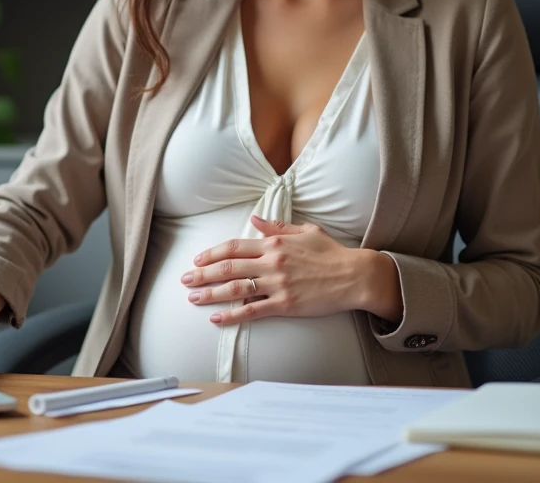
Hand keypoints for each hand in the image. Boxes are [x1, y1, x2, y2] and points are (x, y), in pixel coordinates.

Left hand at [182, 215, 396, 325]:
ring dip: (210, 293)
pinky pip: (253, 311)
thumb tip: (255, 220)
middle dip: (203, 273)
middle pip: (229, 267)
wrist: (355, 276)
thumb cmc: (332, 253)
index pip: (235, 246)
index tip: (198, 259)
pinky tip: (216, 318)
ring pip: (236, 288)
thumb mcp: (305, 231)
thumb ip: (278, 227)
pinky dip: (232, 315)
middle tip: (185, 279)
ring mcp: (278, 284)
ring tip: (192, 298)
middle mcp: (272, 262)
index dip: (213, 253)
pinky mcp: (286, 304)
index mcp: (275, 243)